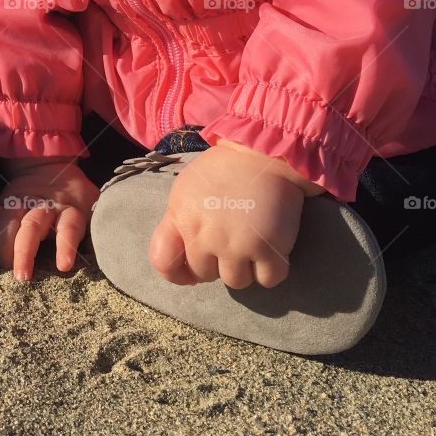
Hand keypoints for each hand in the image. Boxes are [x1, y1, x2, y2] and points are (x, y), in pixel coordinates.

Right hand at [0, 159, 97, 282]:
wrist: (47, 166)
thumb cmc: (74, 198)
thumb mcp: (92, 207)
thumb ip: (97, 230)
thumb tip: (106, 258)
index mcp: (69, 210)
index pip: (69, 228)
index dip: (66, 246)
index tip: (63, 266)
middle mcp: (44, 206)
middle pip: (33, 226)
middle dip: (25, 251)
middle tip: (22, 276)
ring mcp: (22, 202)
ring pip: (9, 220)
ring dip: (4, 244)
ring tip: (5, 265)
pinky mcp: (4, 201)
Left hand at [148, 141, 322, 289]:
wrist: (264, 153)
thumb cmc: (224, 169)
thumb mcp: (185, 189)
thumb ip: (177, 222)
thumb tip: (183, 256)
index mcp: (182, 218)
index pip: (164, 263)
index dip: (177, 272)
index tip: (192, 268)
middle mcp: (206, 236)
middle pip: (205, 275)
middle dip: (217, 263)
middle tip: (231, 240)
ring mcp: (237, 245)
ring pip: (236, 282)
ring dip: (244, 268)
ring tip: (251, 243)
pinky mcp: (269, 248)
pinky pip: (268, 280)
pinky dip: (271, 270)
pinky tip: (271, 249)